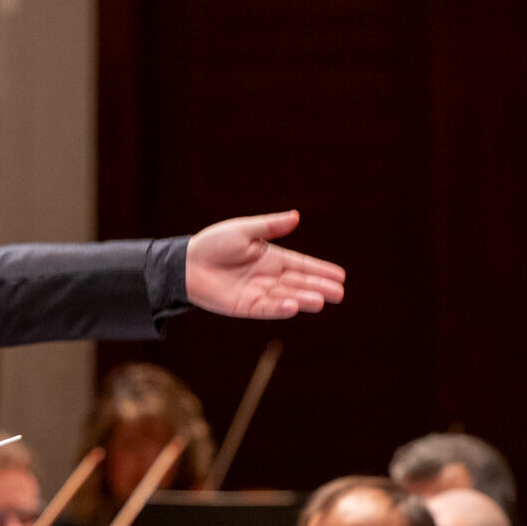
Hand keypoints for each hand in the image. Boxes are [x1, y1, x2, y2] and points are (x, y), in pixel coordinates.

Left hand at [185, 210, 345, 318]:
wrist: (186, 264)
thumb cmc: (213, 244)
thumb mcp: (243, 230)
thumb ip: (269, 226)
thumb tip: (296, 216)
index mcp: (271, 257)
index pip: (301, 265)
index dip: (320, 270)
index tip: (340, 276)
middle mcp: (269, 276)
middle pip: (299, 283)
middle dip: (319, 287)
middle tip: (339, 293)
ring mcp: (258, 292)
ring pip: (286, 297)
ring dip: (303, 299)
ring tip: (322, 300)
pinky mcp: (245, 306)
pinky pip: (266, 308)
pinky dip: (280, 308)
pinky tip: (295, 306)